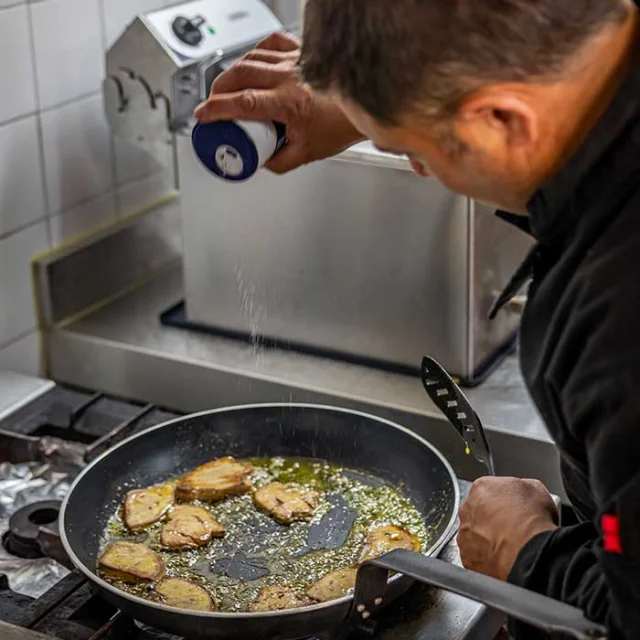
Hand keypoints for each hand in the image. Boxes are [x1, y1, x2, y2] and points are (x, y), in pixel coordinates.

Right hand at [194, 32, 364, 173]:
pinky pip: (271, 44)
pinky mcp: (302, 52)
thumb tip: (261, 162)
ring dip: (233, 72)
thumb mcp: (307, 153)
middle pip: (240, 75)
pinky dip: (256, 52)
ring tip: (226, 86)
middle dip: (218, 89)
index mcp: (288, 104)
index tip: (203, 116)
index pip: (242, 103)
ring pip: (252, 58)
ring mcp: (295, 62)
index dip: (217, 109)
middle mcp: (289, 78)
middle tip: (213, 103)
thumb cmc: (342, 124)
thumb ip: (279, 162)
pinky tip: (253, 62)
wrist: (367, 104)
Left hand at [458, 477, 557, 580]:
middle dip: (491, 519)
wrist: (528, 551)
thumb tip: (524, 493)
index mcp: (481, 488)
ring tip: (507, 545)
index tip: (513, 509)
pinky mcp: (467, 556)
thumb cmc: (531, 521)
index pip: (489, 491)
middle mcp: (468, 508)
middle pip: (478, 511)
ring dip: (486, 538)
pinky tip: (501, 558)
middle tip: (510, 528)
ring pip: (474, 534)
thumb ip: (522, 487)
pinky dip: (485, 558)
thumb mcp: (536, 489)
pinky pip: (474, 556)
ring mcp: (465, 533)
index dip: (503, 501)